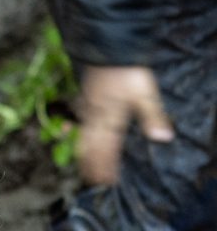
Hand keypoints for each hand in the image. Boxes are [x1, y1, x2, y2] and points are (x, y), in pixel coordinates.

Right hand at [78, 65, 173, 185]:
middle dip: (92, 165)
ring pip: (83, 136)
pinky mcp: (85, 98)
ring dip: (82, 153)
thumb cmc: (128, 72)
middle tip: (92, 181)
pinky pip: (77, 118)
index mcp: (112, 120)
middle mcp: (97, 118)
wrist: (109, 49)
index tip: (107, 181)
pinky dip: (72, 127)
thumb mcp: (146, 94)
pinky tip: (67, 129)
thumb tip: (162, 138)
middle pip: (93, 147)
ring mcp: (89, 108)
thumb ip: (152, 117)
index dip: (107, 166)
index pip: (109, 149)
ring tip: (81, 165)